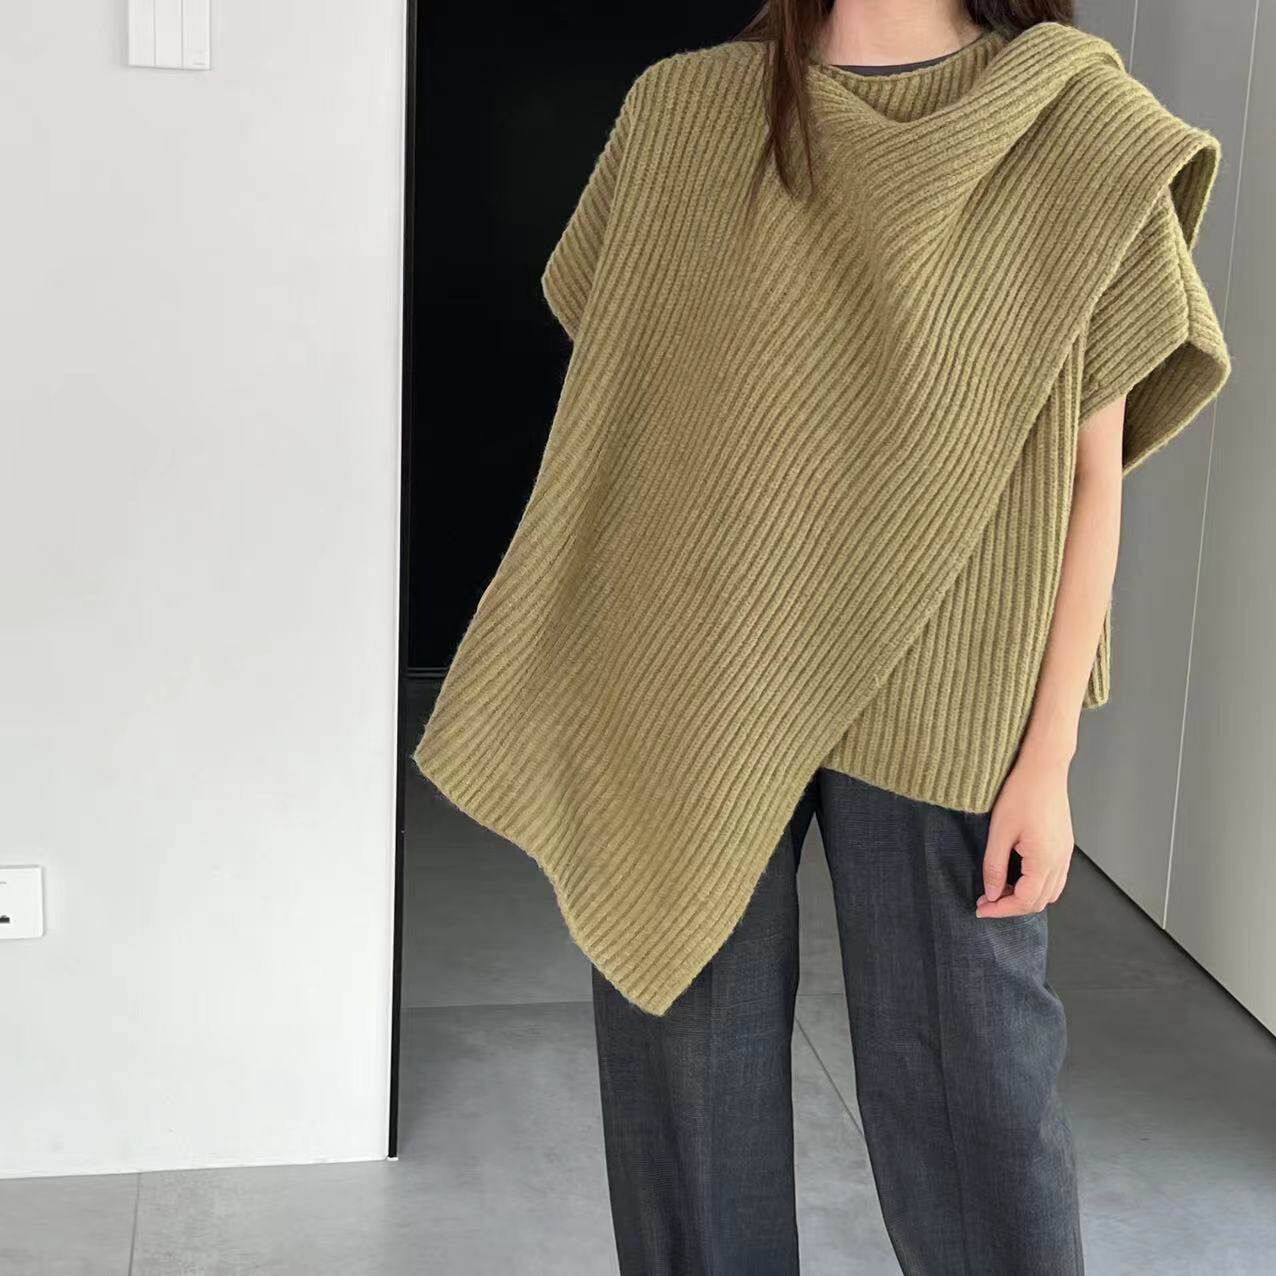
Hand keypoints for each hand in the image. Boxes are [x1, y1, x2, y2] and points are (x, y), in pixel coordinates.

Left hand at [977, 755, 1074, 917]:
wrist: (1043, 768)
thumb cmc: (1022, 793)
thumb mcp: (1000, 832)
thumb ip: (995, 866)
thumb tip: (992, 893)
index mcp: (1044, 861)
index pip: (1025, 901)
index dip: (1000, 909)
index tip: (980, 908)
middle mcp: (1060, 861)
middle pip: (1039, 902)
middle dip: (1011, 906)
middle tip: (986, 900)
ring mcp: (1065, 854)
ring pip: (1049, 892)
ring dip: (1025, 897)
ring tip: (999, 889)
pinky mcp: (1064, 845)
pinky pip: (1055, 878)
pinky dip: (1036, 886)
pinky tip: (1017, 877)